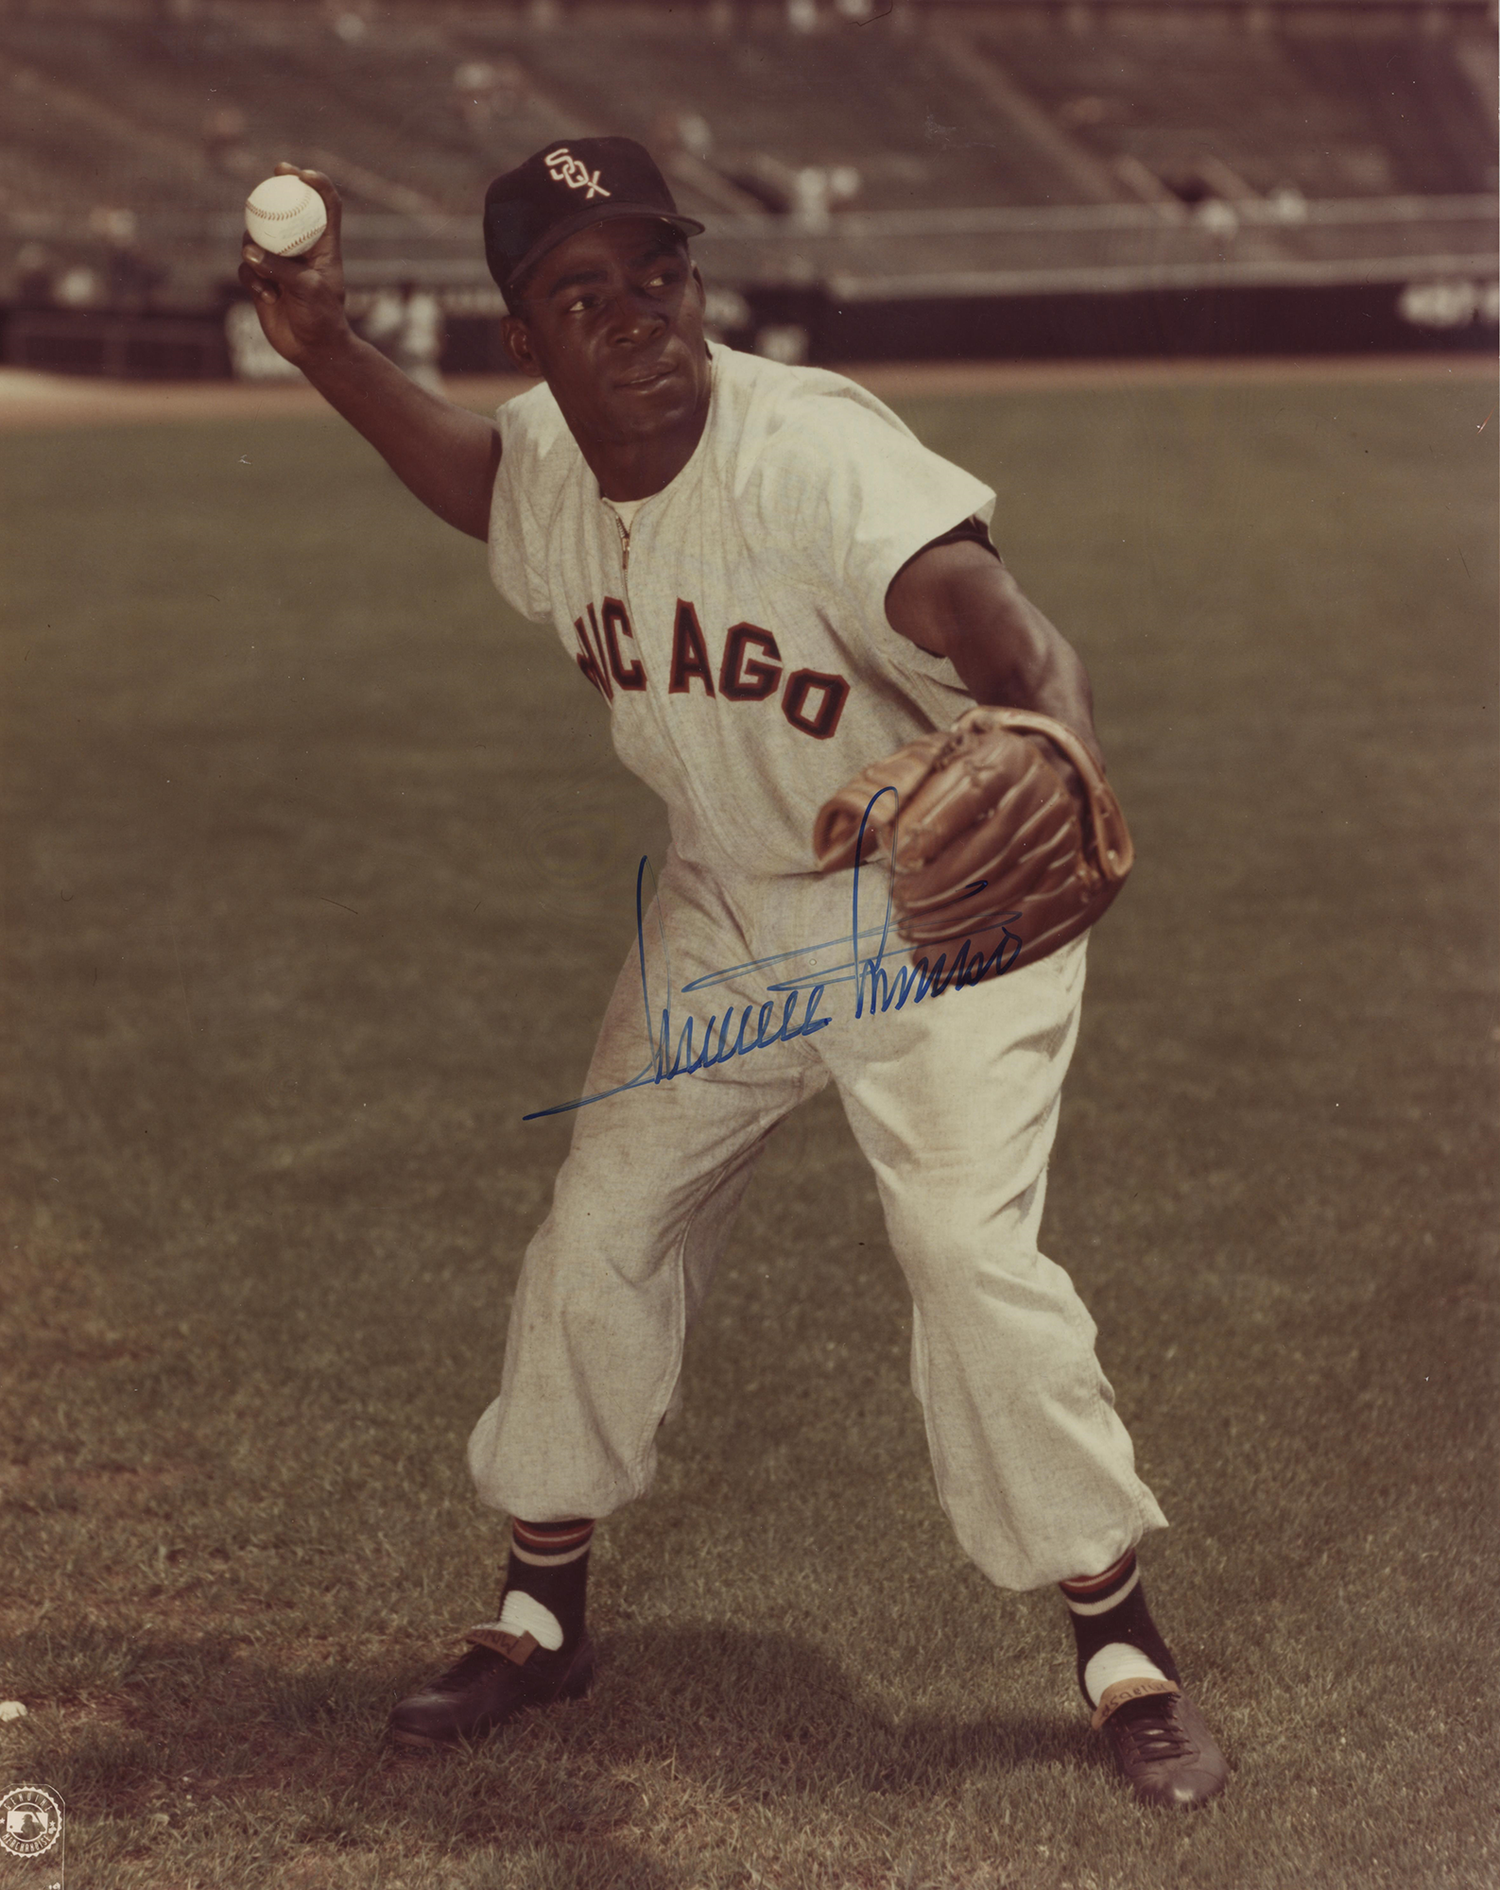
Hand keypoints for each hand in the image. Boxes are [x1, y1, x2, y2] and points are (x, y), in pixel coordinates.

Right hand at [237, 164, 350, 369]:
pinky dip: (253, 279)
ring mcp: (280, 263)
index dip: (317, 185)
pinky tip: (267, 297)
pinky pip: (247, 268)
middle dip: (276, 191)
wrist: (313, 350)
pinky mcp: (263, 280)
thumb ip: (279, 267)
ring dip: (256, 249)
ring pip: (257, 237)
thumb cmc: (321, 318)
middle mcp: (301, 250)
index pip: (326, 206)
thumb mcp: (306, 289)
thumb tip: (249, 248)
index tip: (302, 174)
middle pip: (286, 212)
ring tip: (266, 272)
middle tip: (271, 176)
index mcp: (324, 246)